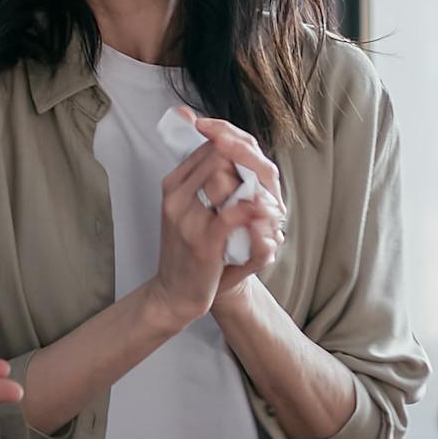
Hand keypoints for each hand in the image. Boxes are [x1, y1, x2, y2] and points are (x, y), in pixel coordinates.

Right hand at [143, 109, 285, 329]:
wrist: (175, 293)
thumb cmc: (187, 251)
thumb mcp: (187, 210)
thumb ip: (205, 181)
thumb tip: (229, 151)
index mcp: (173, 184)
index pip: (209, 145)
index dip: (237, 145)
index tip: (253, 164)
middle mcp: (175, 197)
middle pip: (219, 155)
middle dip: (249, 165)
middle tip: (261, 188)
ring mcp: (187, 218)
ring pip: (225, 177)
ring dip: (254, 187)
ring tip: (265, 205)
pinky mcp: (203, 242)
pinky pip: (234, 212)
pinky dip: (255, 209)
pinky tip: (264, 216)